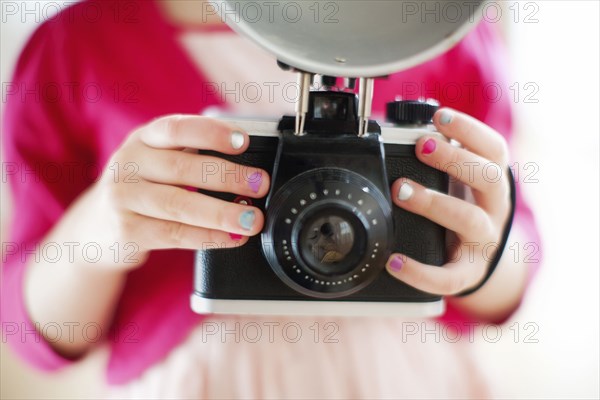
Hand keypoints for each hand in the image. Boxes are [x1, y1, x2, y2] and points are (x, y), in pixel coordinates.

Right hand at [76, 115, 269, 269]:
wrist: (96, 228)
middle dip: (227, 176)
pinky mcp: (126, 231)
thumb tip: (250, 170)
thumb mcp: (158, 163)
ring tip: (252, 219)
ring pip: (178, 204)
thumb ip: (193, 158)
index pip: (176, 129)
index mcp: (143, 139)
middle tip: (259, 184)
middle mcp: (129, 164)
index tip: (243, 141)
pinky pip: (174, 234)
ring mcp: (123, 198)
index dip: (211, 133)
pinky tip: (231, 238)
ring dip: (221, 212)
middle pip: (181, 168)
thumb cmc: (142, 189)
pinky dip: (207, 237)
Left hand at [386, 108, 510, 294]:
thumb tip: (402, 128)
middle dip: (454, 159)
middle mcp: (495, 208)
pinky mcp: (468, 273)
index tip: (440, 115)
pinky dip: (420, 271)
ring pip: (468, 219)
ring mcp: (484, 241)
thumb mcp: (461, 181)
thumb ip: (441, 158)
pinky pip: (447, 277)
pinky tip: (394, 261)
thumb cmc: (463, 207)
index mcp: (493, 181)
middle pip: (487, 178)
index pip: (493, 149)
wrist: (478, 256)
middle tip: (422, 145)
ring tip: (401, 190)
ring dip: (434, 201)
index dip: (469, 129)